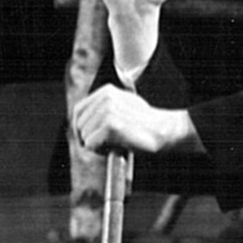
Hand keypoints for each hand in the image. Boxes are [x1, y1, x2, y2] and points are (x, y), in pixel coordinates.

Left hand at [72, 85, 200, 155]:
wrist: (163, 131)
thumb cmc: (144, 123)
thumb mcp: (121, 107)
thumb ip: (101, 110)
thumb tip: (81, 123)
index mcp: (106, 91)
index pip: (78, 111)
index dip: (80, 127)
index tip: (86, 138)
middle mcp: (105, 98)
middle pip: (79, 125)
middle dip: (89, 138)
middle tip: (108, 142)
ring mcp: (107, 111)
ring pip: (84, 136)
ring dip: (96, 145)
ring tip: (115, 143)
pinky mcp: (110, 125)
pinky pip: (91, 144)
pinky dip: (100, 150)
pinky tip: (116, 146)